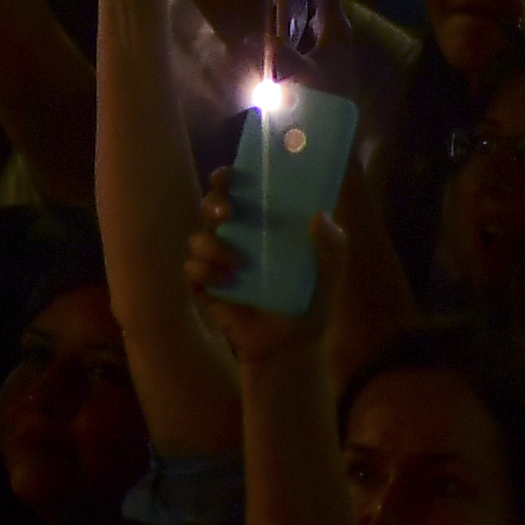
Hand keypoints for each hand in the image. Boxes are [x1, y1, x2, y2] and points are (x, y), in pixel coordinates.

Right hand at [185, 185, 337, 373]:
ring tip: (235, 265)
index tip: (233, 175)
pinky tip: (224, 284)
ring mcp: (217, 262)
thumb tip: (321, 216)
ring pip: (198, 238)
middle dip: (214, 204)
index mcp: (262, 227)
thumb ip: (332, 249)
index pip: (240, 191)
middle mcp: (235, 238)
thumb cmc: (309, 306)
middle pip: (211, 206)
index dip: (230, 177)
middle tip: (227, 215)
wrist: (290, 349)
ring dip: (212, 246)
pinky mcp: (205, 287)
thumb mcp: (329, 278)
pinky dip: (204, 272)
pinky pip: (192, 269)